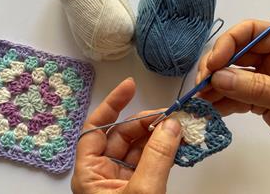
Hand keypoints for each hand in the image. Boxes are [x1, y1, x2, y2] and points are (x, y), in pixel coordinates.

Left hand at [71, 78, 181, 193]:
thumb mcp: (142, 191)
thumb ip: (156, 158)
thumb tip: (171, 126)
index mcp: (89, 172)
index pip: (95, 128)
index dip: (112, 104)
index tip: (130, 86)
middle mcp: (102, 172)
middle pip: (121, 135)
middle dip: (146, 122)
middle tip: (171, 115)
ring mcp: (121, 180)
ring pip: (138, 147)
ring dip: (160, 136)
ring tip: (180, 127)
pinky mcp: (138, 186)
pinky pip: (150, 161)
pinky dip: (165, 152)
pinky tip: (179, 143)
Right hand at [196, 19, 269, 137]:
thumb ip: (258, 87)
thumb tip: (219, 77)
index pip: (251, 31)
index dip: (228, 43)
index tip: (213, 64)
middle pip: (234, 55)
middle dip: (214, 70)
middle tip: (201, 87)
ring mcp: (265, 81)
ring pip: (230, 78)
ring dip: (212, 90)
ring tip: (198, 103)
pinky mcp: (260, 101)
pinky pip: (235, 98)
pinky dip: (220, 105)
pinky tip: (209, 112)